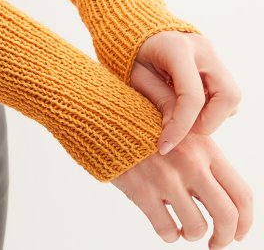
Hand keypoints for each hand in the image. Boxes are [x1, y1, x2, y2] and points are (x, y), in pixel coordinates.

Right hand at [110, 130, 252, 247]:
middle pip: (226, 215)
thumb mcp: (180, 127)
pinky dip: (169, 235)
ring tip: (184, 228)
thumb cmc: (144, 121)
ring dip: (193, 234)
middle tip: (216, 243)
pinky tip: (165, 224)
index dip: (246, 220)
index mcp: (204, 147)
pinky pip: (166, 230)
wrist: (103, 113)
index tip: (238, 232)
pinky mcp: (141, 190)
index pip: (241, 193)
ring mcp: (165, 178)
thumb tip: (224, 192)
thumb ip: (203, 155)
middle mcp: (189, 163)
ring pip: (196, 227)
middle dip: (225, 237)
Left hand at [131, 32, 241, 154]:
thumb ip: (158, 101)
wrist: (136, 30)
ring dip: (212, 116)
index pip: (192, 96)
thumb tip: (175, 134)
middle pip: (227, 94)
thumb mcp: (136, 77)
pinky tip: (191, 106)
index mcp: (176, 47)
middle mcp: (202, 48)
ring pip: (232, 96)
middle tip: (182, 127)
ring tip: (184, 115)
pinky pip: (227, 94)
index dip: (181, 127)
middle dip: (208, 121)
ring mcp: (213, 54)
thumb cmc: (132, 53)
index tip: (165, 146)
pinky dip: (214, 108)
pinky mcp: (217, 62)